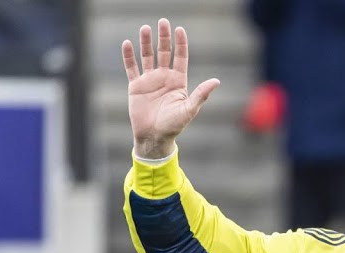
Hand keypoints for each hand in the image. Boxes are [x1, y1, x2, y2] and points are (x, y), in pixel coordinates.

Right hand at [122, 18, 220, 158]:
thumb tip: (216, 80)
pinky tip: (127, 44)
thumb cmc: (174, 126)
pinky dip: (129, 56)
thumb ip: (201, 94)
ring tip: (145, 28)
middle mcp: (164, 77)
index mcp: (178, 81)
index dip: (180, 43)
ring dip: (146, 43)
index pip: (180, 57)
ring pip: (147, 56)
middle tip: (163, 22)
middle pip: (164, 52)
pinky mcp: (135, 86)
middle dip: (164, 37)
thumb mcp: (189, 109)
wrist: (154, 137)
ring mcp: (149, 80)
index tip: (180, 29)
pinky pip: (131, 68)